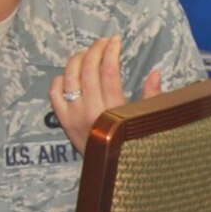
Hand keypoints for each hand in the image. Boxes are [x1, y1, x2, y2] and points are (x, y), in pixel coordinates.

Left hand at [49, 35, 162, 151]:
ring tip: (87, 53)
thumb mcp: (146, 121)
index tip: (116, 40)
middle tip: (103, 42)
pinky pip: (54, 92)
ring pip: (70, 76)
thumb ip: (152, 98)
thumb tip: (155, 73)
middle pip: (88, 69)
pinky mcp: (63, 121)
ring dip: (78, 59)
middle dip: (96, 49)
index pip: (109, 71)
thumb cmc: (131, 144)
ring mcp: (73, 116)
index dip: (112, 51)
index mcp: (114, 111)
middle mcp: (91, 111)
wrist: (108, 171)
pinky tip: (70, 75)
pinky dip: (60, 79)